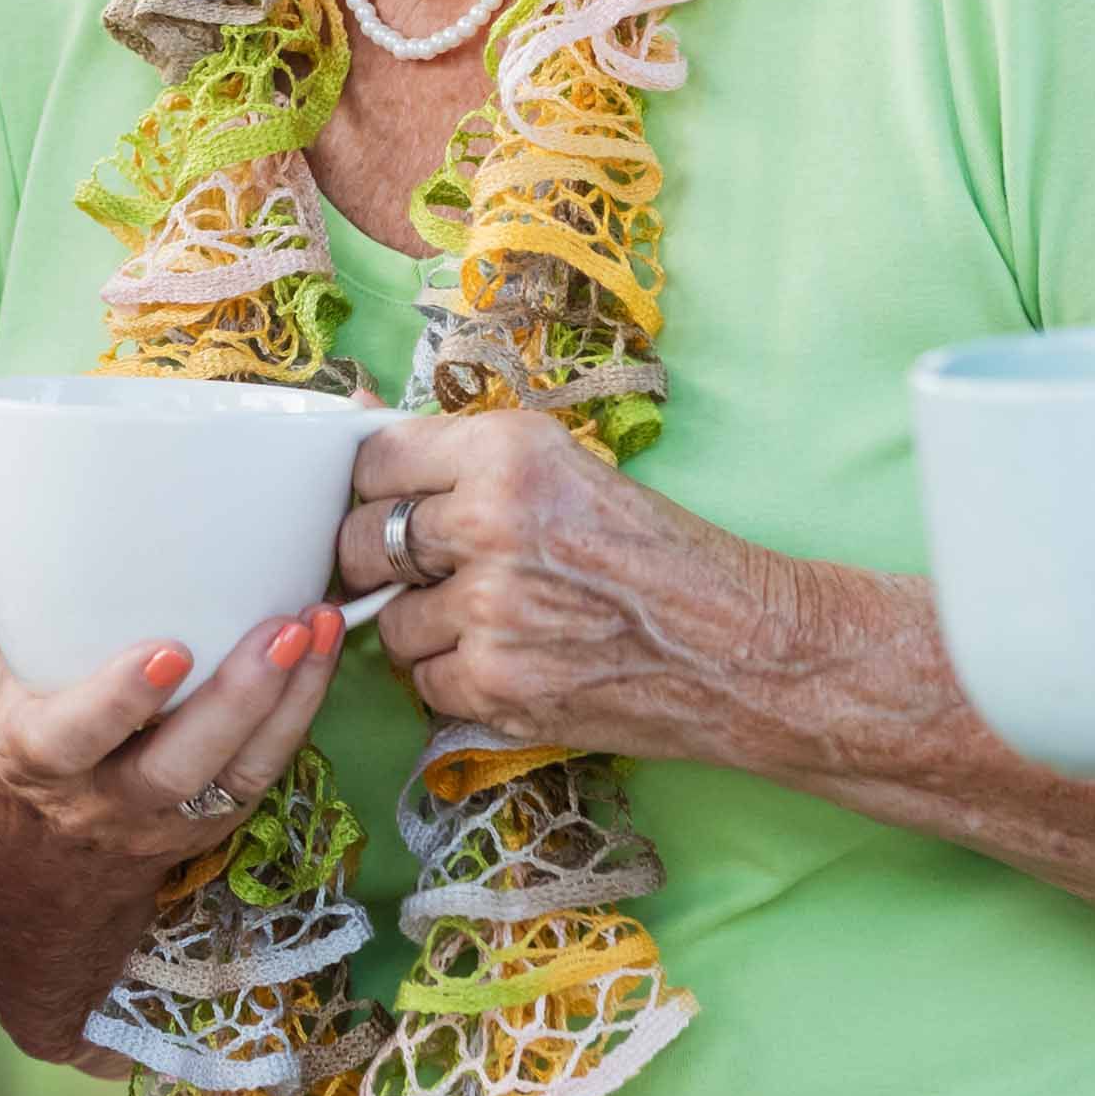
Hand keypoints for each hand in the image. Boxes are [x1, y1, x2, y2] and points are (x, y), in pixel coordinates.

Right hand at [0, 594, 351, 872]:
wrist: (42, 862)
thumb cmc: (21, 739)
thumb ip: (9, 609)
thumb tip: (24, 514)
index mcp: (36, 755)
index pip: (74, 739)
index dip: (121, 702)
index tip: (169, 652)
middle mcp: (101, 799)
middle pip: (176, 767)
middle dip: (235, 701)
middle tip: (281, 631)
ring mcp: (165, 817)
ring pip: (236, 775)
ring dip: (288, 702)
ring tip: (317, 628)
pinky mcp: (215, 819)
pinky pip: (263, 772)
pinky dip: (298, 712)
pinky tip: (321, 652)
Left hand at [341, 409, 806, 763]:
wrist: (741, 646)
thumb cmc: (659, 552)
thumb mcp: (566, 466)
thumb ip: (461, 451)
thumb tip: (354, 410)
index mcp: (506, 450)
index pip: (373, 459)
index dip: (374, 488)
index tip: (387, 506)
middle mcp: (489, 521)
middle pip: (359, 542)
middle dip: (376, 563)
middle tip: (419, 573)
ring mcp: (489, 609)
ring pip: (390, 623)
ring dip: (424, 628)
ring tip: (491, 621)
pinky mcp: (497, 684)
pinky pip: (424, 682)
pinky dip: (455, 680)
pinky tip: (510, 662)